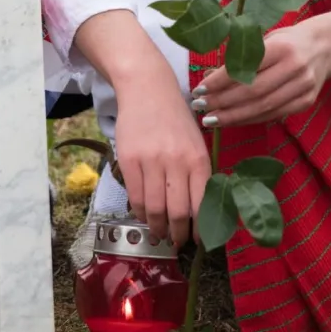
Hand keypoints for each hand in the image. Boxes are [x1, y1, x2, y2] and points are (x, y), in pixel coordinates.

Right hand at [114, 63, 211, 247]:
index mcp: (199, 159)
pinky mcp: (129, 160)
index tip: (199, 242)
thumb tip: (198, 212)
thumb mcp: (196, 143)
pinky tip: (145, 216)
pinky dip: (141, 213)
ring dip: (157, 228)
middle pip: (177, 212)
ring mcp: (151, 161)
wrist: (148, 89)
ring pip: (155, 209)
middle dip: (178, 235)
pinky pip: (135, 197)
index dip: (200, 230)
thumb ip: (198, 173)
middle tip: (176, 242)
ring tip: (159, 234)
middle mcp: (177, 162)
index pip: (201, 204)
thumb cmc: (176, 119)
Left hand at [193, 19, 330, 128]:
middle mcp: (295, 67)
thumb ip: (240, 58)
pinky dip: (250, 119)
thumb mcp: (264, 40)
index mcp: (282, 47)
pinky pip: (274, 114)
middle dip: (223, 102)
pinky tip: (233, 120)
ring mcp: (304, 87)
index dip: (220, 81)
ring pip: (263, 107)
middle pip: (253, 91)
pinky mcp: (306, 102)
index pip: (246, 68)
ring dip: (233, 116)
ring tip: (211, 119)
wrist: (325, 47)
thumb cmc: (287, 41)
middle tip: (200, 107)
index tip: (200, 89)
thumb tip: (208, 78)